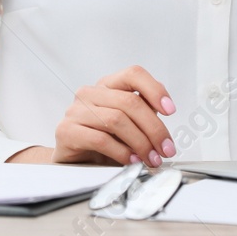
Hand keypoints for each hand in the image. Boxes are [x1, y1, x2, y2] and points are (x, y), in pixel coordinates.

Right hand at [17, 65, 177, 166]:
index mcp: (107, 85)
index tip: (170, 110)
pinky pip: (100, 139)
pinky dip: (121, 152)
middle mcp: (90, 93)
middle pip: (129, 102)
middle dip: (154, 128)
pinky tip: (132, 161)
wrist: (74, 161)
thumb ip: (144, 110)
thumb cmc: (103, 140)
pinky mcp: (67, 131)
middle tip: (166, 148)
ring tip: (151, 158)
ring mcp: (76, 110)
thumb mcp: (128, 123)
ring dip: (140, 143)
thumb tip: (166, 107)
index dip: (154, 90)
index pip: (133, 74)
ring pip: (116, 120)